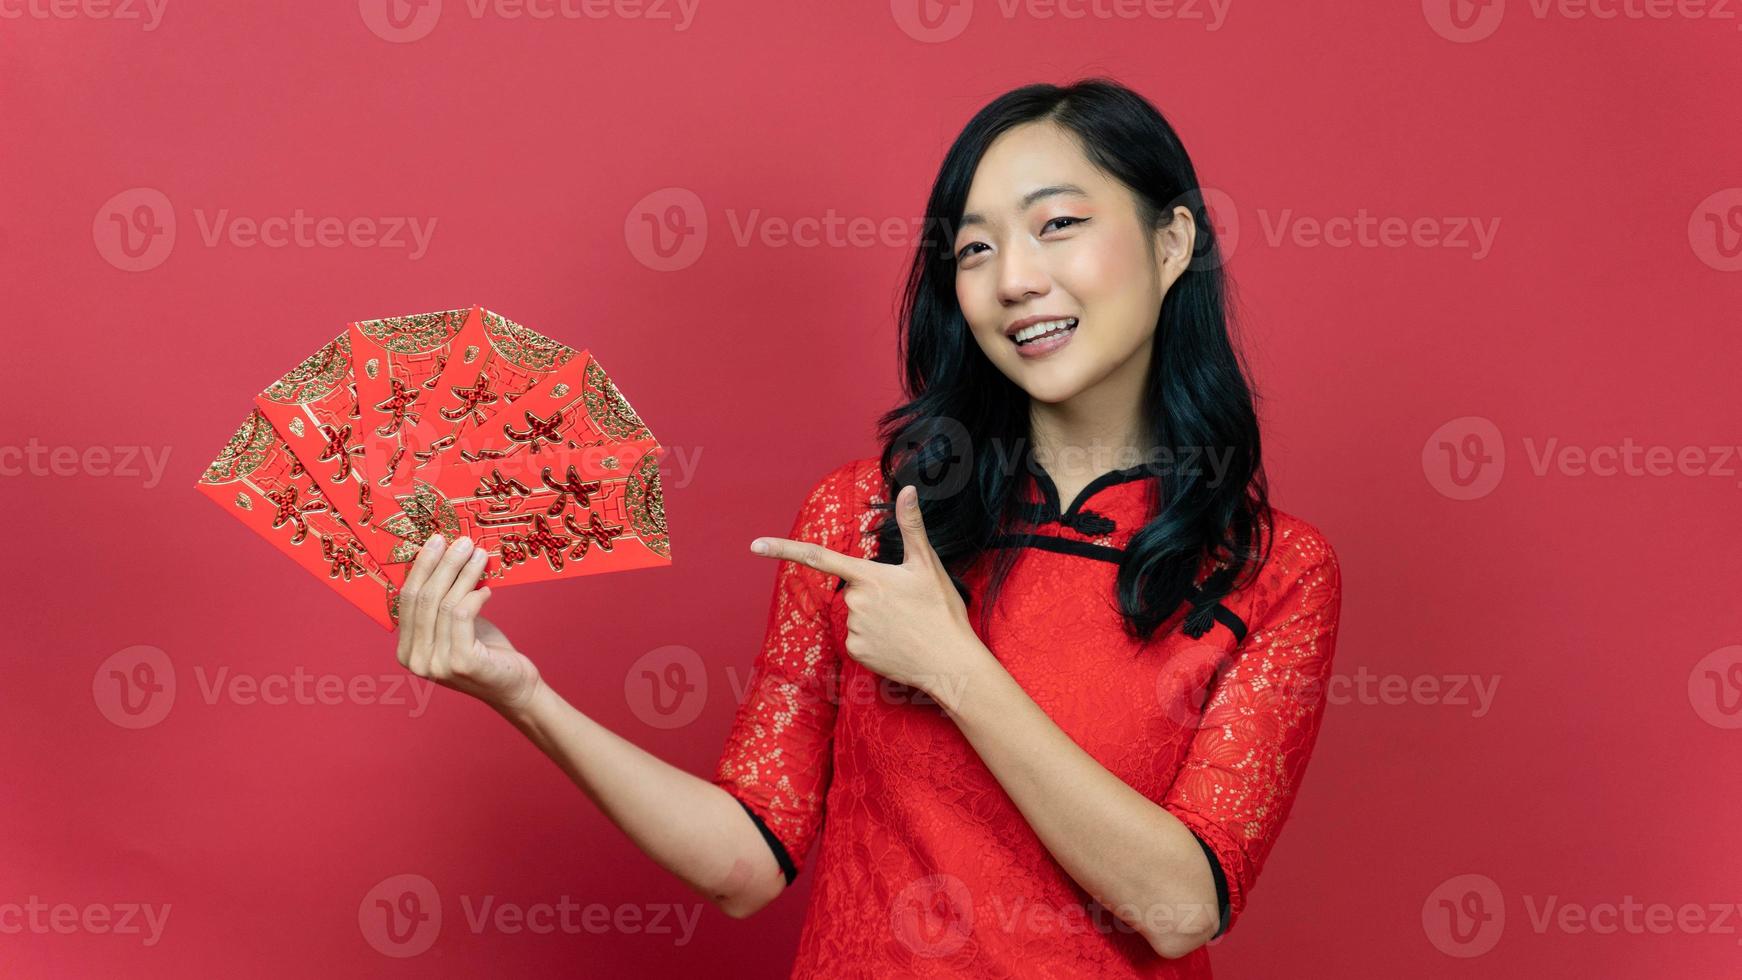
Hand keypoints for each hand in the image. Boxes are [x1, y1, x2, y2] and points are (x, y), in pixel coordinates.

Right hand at [394, 534, 541, 714]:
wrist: (513, 686)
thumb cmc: (485, 651)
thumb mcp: (455, 625)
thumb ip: (443, 601)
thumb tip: (444, 555)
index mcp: (406, 651)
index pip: (407, 600)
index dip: (422, 567)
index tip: (437, 540)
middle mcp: (416, 660)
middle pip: (425, 598)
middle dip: (444, 564)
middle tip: (461, 541)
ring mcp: (436, 664)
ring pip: (445, 603)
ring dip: (465, 574)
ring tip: (479, 555)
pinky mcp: (462, 663)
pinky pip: (462, 615)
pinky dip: (475, 596)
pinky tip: (487, 589)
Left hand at [750, 484, 985, 701]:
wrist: (949, 663)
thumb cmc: (941, 611)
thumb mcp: (927, 565)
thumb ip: (912, 526)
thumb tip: (908, 489)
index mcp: (868, 576)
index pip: (818, 557)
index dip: (783, 549)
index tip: (754, 545)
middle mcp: (853, 602)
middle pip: (853, 590)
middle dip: (874, 594)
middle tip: (906, 606)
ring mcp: (852, 629)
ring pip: (856, 615)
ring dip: (876, 618)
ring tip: (906, 626)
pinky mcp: (856, 653)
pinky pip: (858, 639)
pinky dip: (875, 640)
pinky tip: (897, 644)